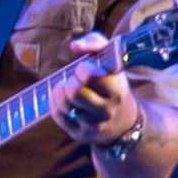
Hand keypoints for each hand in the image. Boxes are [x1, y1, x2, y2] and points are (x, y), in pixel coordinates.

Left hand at [49, 31, 138, 147]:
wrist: (123, 120)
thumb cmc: (111, 83)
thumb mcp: (111, 60)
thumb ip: (95, 43)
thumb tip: (74, 46)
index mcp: (117, 88)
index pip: (91, 76)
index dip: (82, 69)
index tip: (83, 69)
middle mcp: (107, 108)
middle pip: (74, 92)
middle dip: (68, 83)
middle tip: (72, 81)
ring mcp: (95, 124)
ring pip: (64, 104)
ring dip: (59, 92)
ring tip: (66, 88)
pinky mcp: (82, 134)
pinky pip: (58, 116)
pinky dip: (54, 104)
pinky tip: (61, 100)